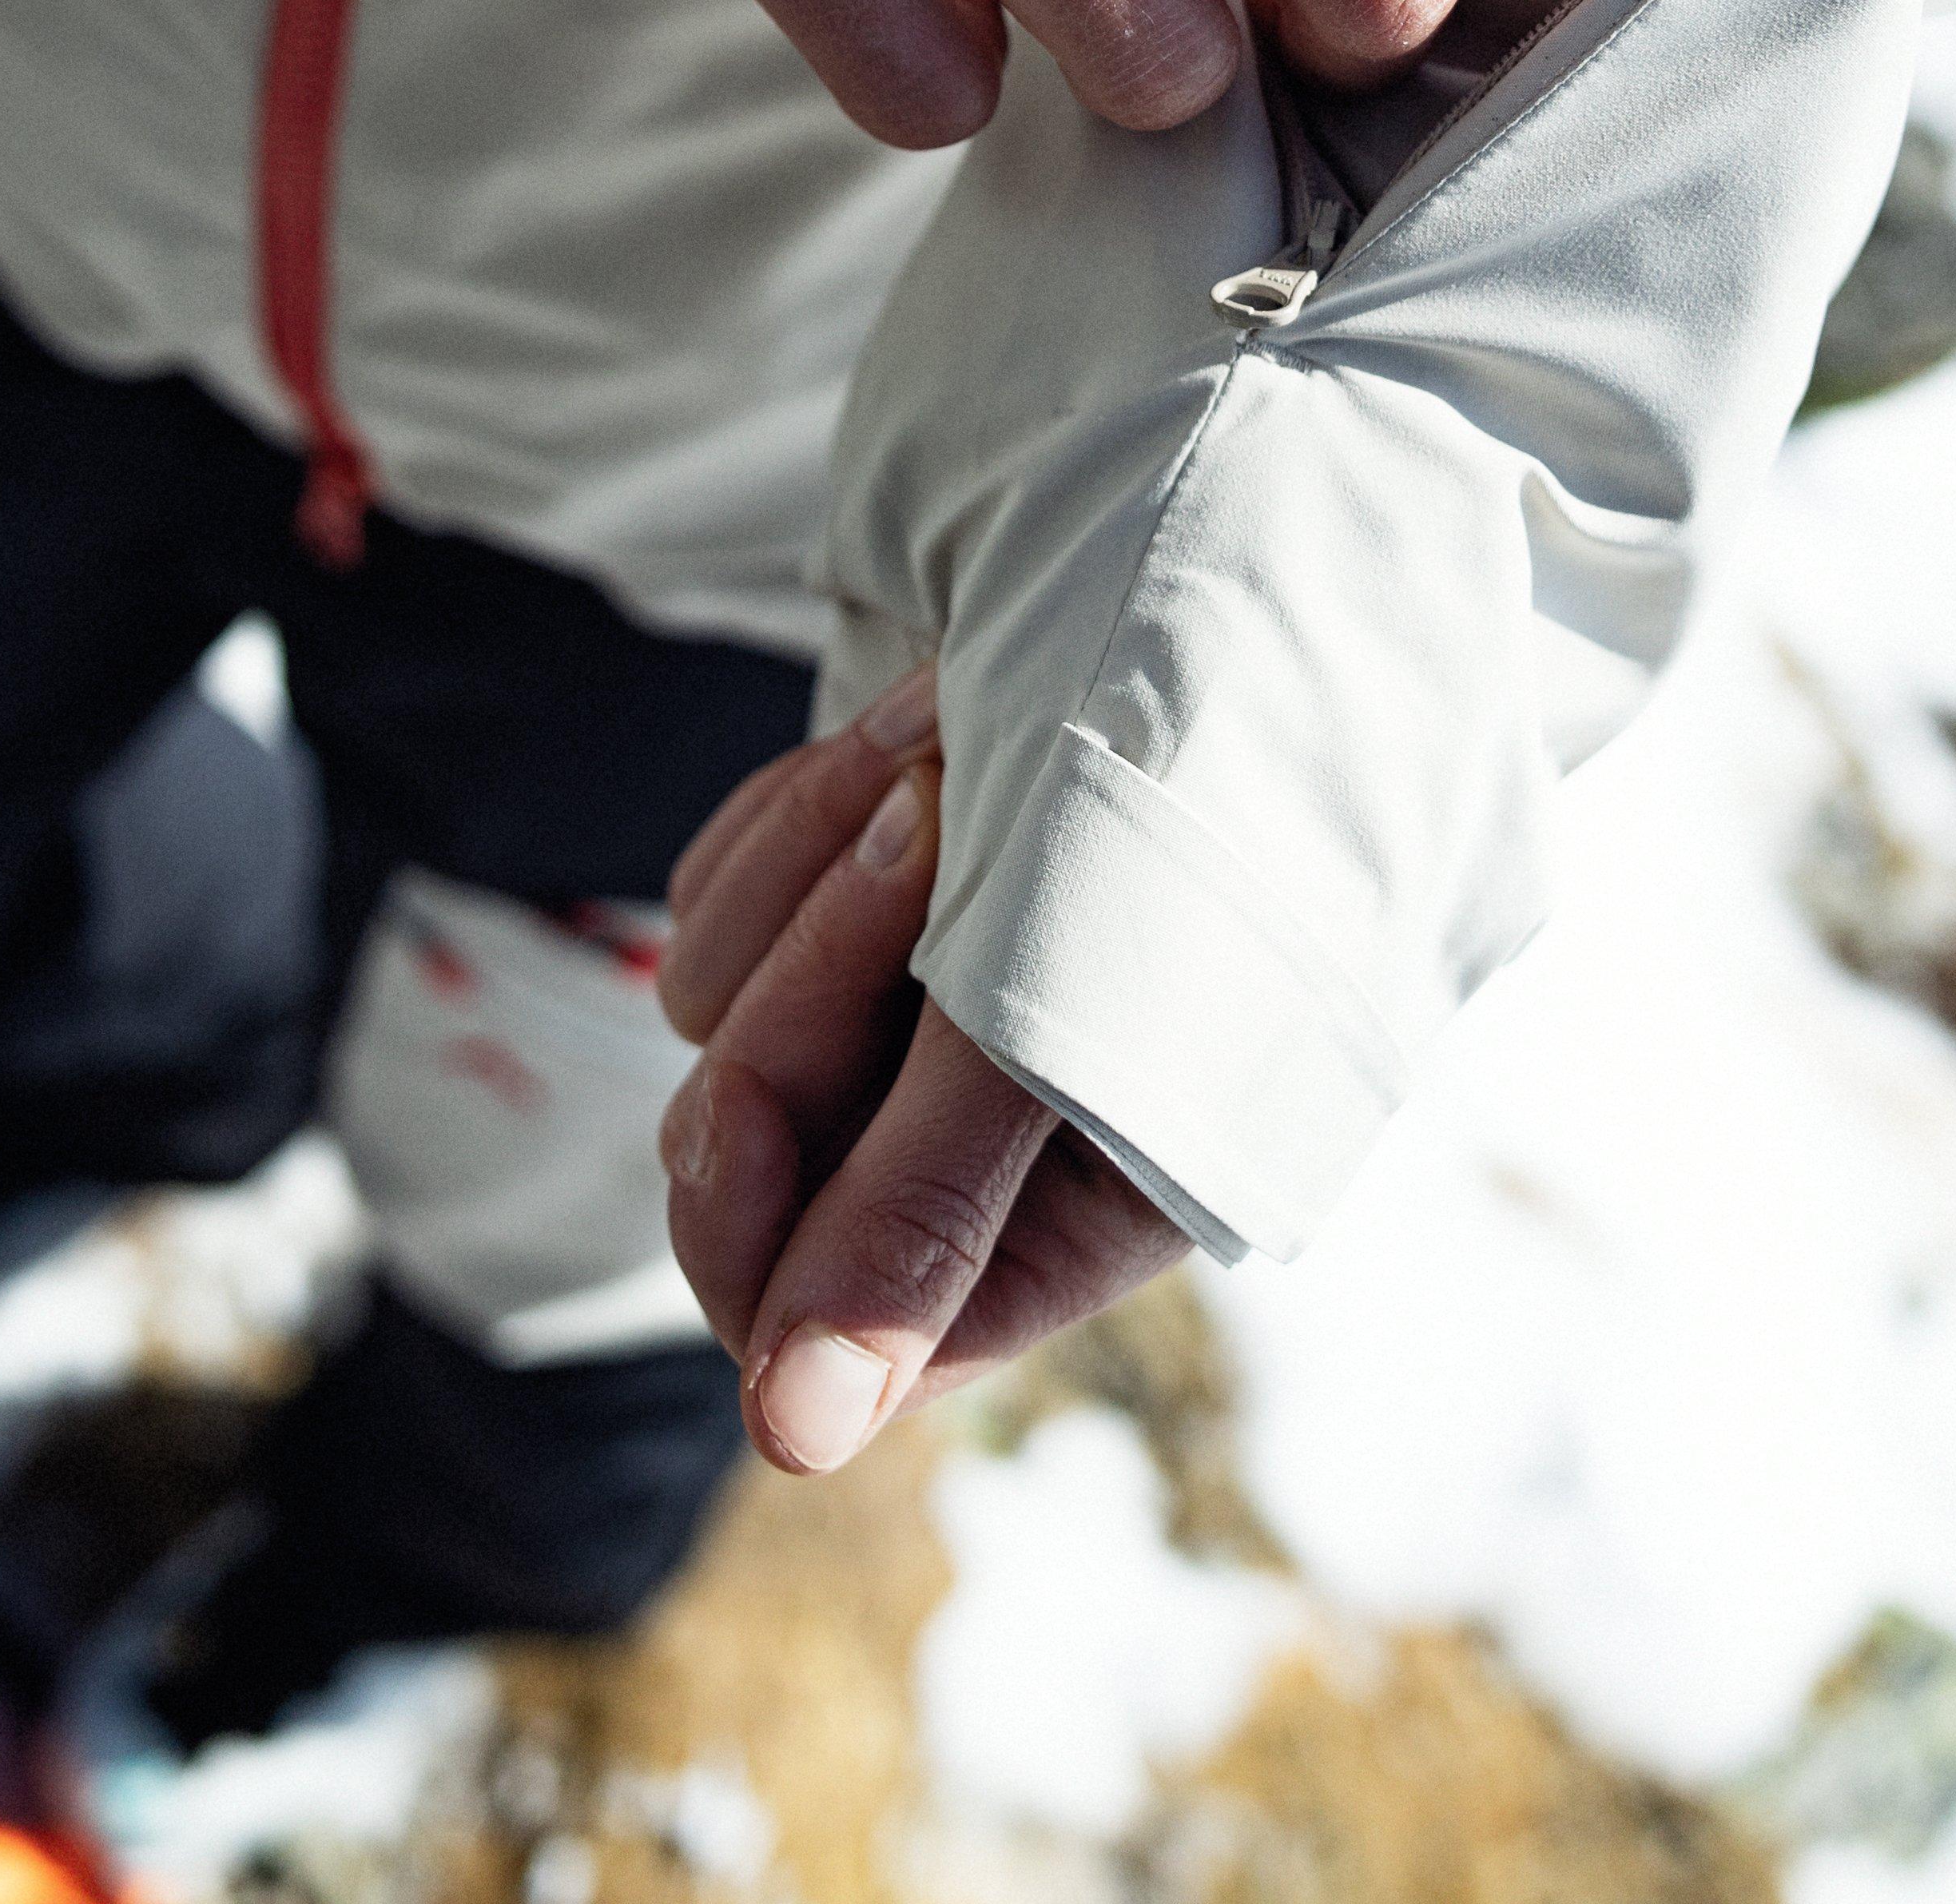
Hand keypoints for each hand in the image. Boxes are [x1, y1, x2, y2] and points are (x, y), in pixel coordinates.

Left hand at [654, 671, 1190, 1473]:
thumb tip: (789, 1439)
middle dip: (805, 997)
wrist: (1235, 516)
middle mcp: (991, 1128)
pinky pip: (721, 896)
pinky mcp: (854, 877)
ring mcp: (916, 993)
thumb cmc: (1205, 772)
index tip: (737, 1097)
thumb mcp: (1062, 1004)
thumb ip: (920, 1220)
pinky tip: (920, 711)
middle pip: (762, 1163)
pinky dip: (793, 807)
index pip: (844, 1328)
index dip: (758, 1234)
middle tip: (915, 832)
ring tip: (959, 736)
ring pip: (720, 1003)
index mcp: (1078, 1211)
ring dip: (821, 859)